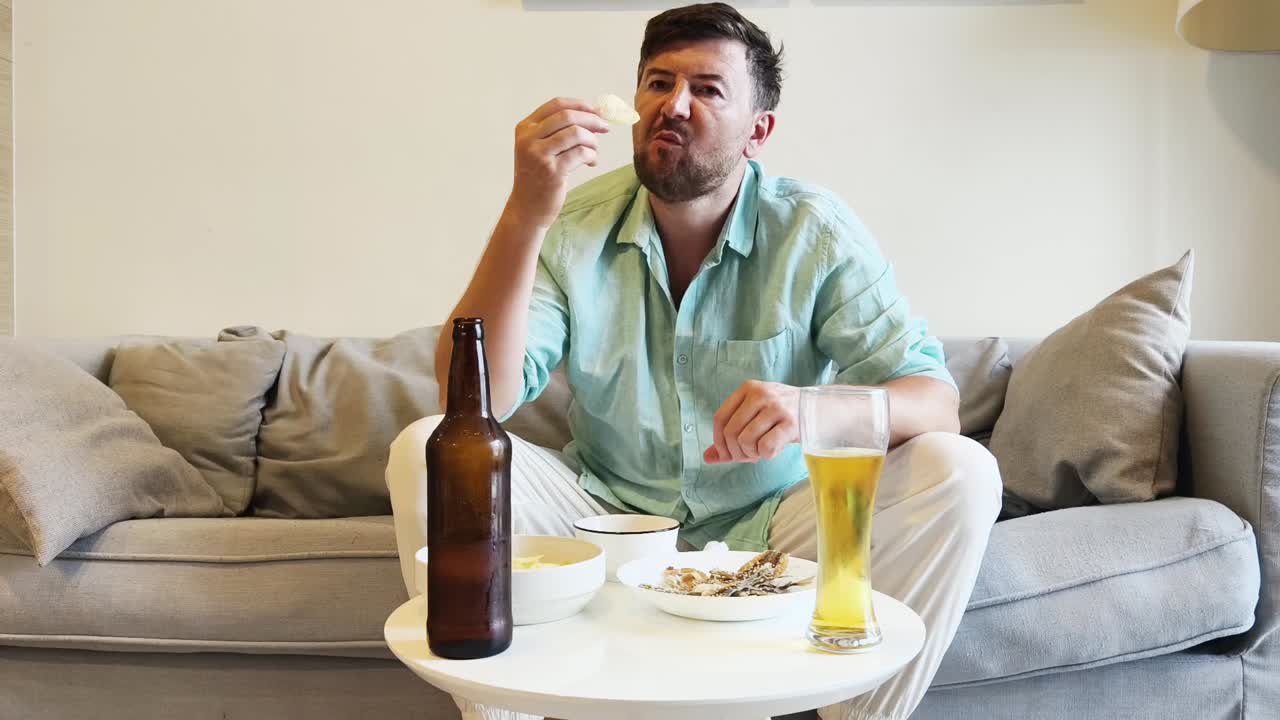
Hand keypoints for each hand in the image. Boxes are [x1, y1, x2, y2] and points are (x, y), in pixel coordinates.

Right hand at [506, 97, 609, 229]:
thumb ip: (559, 130)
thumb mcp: (540, 148)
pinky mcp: (552, 171)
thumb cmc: (538, 176)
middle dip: (592, 120)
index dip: (580, 105)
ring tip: (593, 151)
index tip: (597, 110)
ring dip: (592, 140)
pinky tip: (590, 162)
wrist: (527, 208)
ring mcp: (539, 155)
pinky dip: (591, 155)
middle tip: (605, 128)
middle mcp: (528, 139)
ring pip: (576, 133)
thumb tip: (594, 115)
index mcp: (525, 128)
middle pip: (567, 116)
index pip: (556, 105)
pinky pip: (581, 153)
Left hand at [704, 381, 800, 463]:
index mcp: (748, 389)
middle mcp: (760, 394)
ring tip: (760, 452)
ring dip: (751, 454)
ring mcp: (776, 407)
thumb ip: (730, 436)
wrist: (819, 409)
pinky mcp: (791, 423)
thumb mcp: (754, 416)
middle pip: (731, 432)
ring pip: (746, 440)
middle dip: (735, 452)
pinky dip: (766, 455)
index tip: (726, 454)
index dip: (718, 442)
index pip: (720, 418)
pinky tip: (773, 451)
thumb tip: (707, 458)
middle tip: (747, 456)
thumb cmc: (781, 414)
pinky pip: (765, 447)